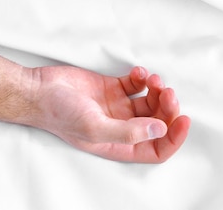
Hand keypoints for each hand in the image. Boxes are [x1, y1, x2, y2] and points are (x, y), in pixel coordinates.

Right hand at [29, 65, 190, 162]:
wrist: (38, 90)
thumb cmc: (59, 113)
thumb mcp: (94, 127)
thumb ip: (129, 132)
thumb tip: (161, 129)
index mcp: (118, 144)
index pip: (156, 149)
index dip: (173, 138)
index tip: (183, 120)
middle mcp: (120, 127)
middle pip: (157, 123)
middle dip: (167, 109)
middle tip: (168, 93)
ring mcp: (116, 107)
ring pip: (150, 102)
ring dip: (157, 91)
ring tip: (152, 79)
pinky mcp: (110, 88)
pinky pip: (135, 85)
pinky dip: (142, 78)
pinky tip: (138, 72)